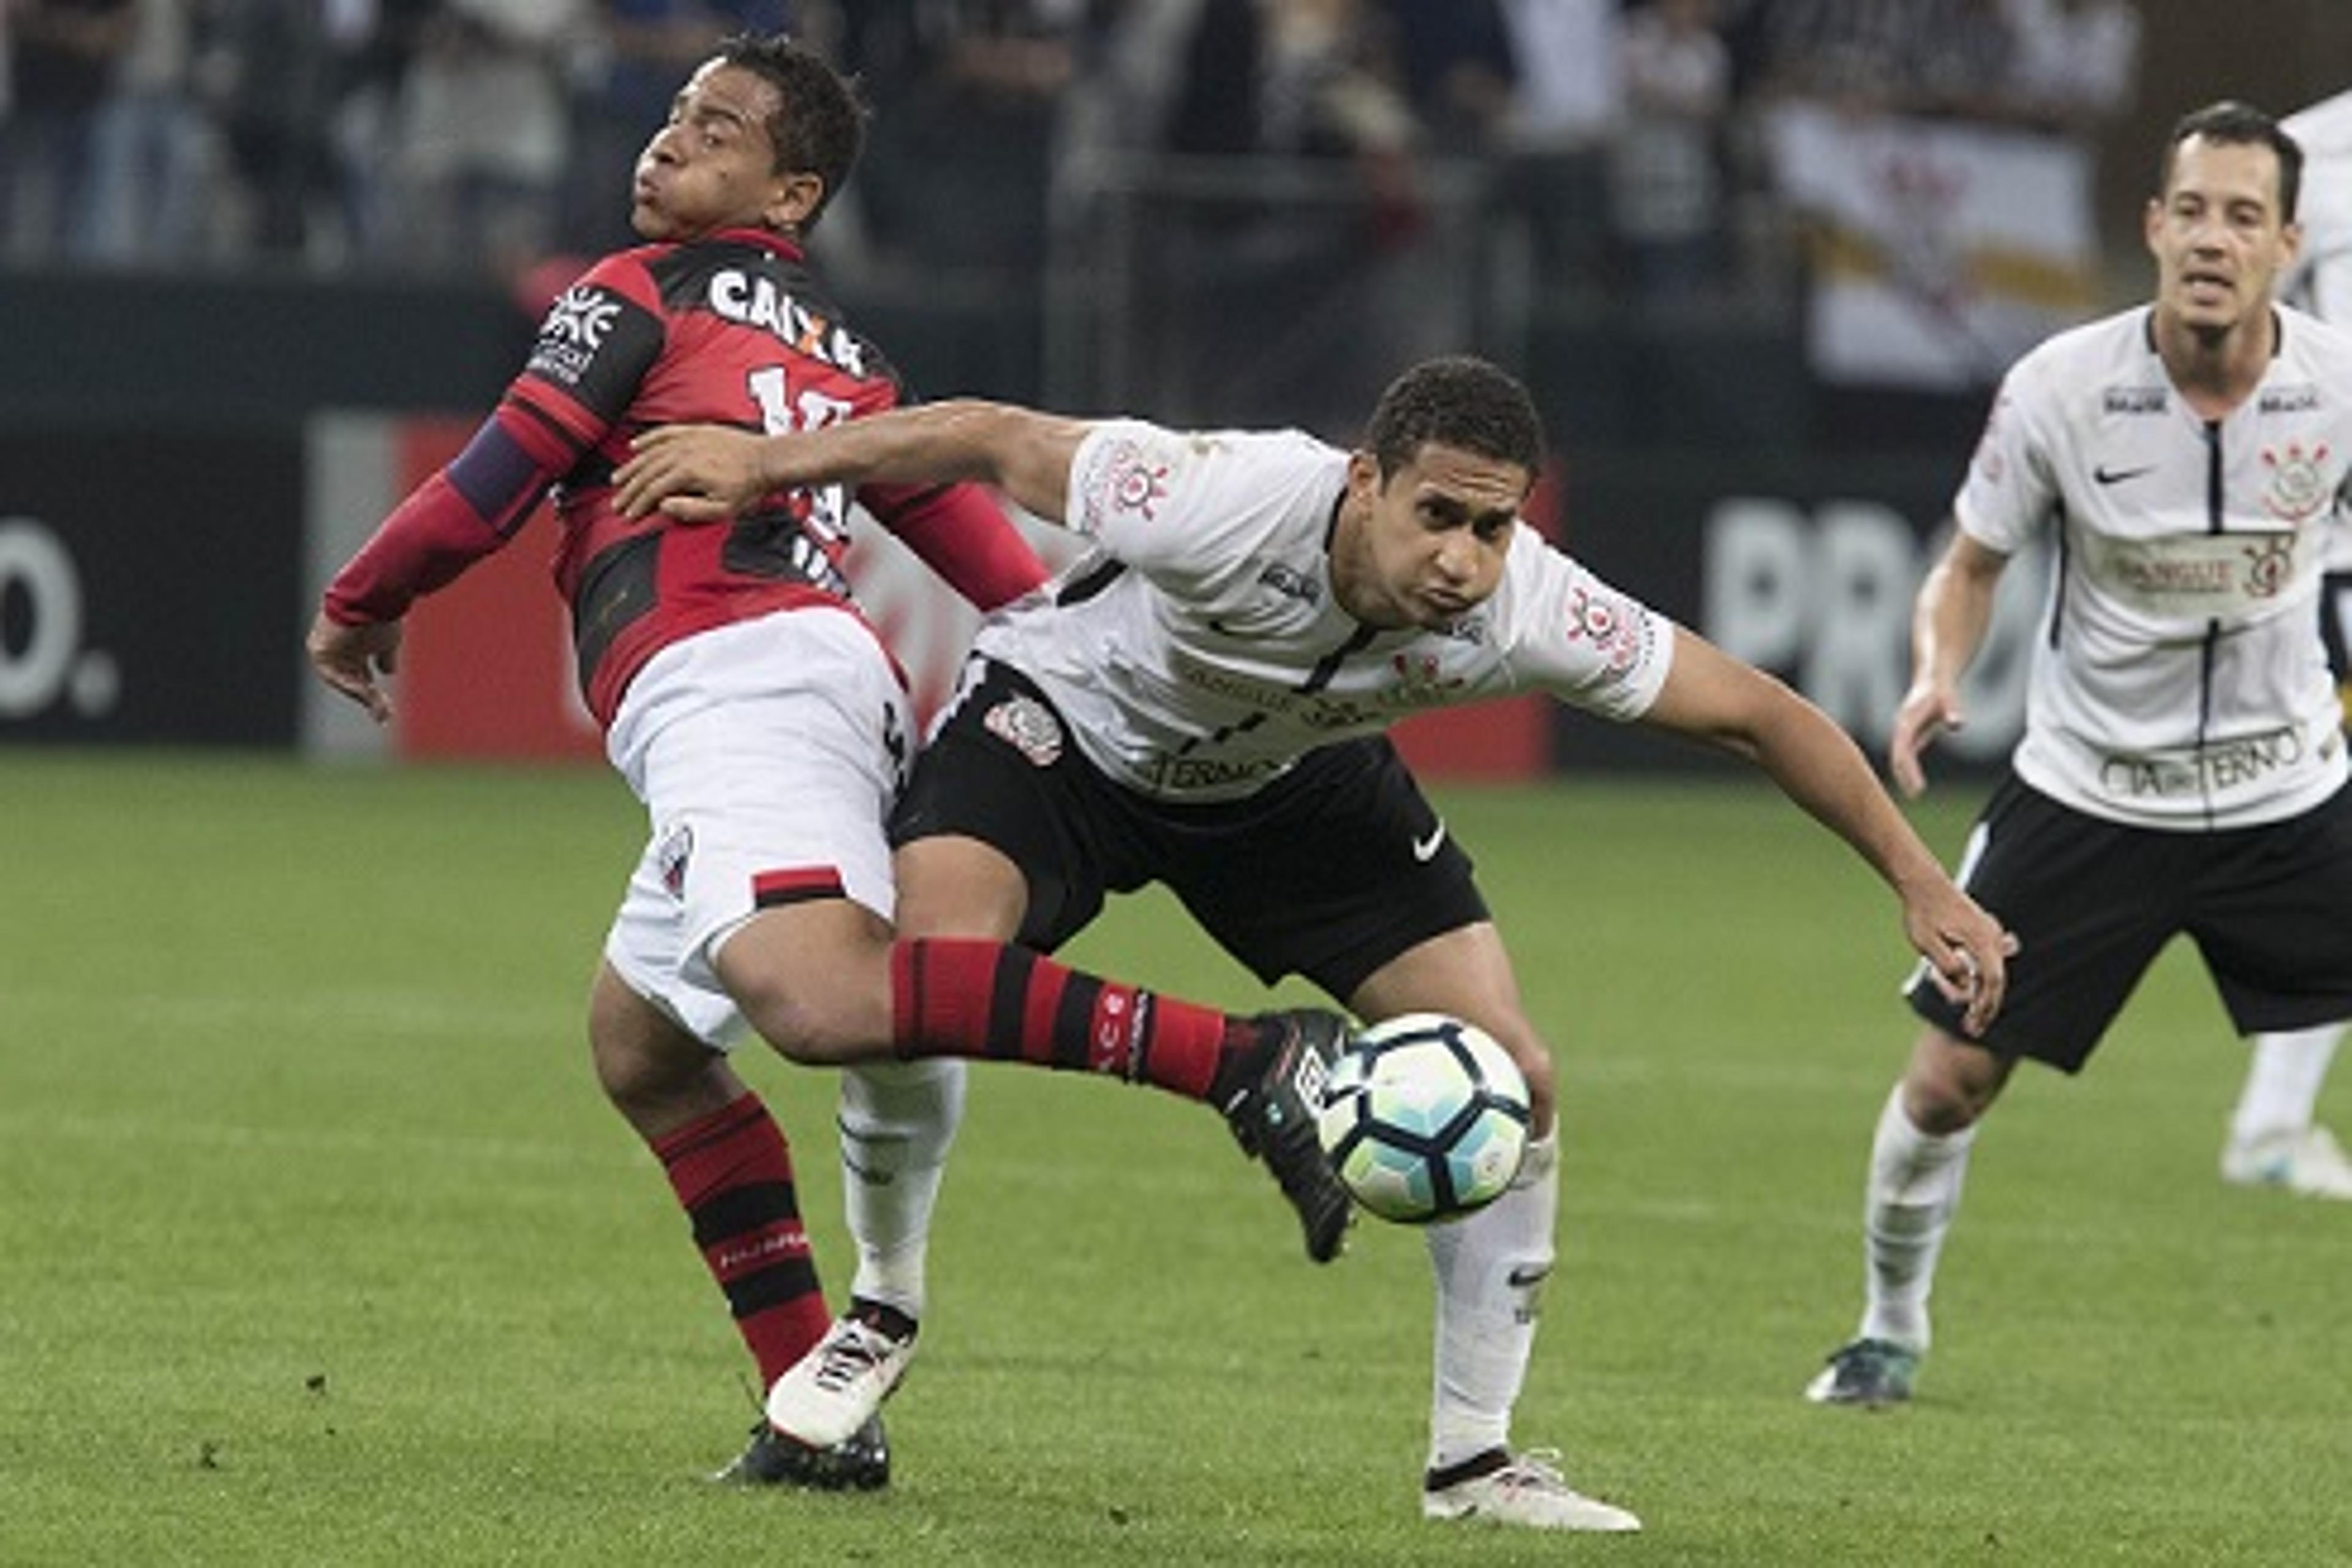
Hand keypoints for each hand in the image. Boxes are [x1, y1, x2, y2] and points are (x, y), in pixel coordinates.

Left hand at [306, 611, 401, 723]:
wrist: (370, 594)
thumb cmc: (380, 614)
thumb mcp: (387, 642)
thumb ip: (384, 657)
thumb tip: (387, 672)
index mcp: (347, 645)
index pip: (357, 674)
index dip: (371, 691)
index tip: (386, 708)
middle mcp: (332, 647)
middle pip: (351, 679)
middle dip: (369, 698)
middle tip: (386, 716)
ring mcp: (324, 649)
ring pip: (345, 680)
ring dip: (364, 696)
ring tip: (383, 712)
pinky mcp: (319, 650)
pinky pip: (338, 676)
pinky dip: (356, 688)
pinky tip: (373, 699)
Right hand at [612, 425, 771, 521]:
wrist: (768, 460)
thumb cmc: (748, 487)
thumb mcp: (722, 509)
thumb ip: (690, 510)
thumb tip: (663, 507)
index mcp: (687, 472)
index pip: (652, 490)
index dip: (638, 505)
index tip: (628, 516)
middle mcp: (683, 452)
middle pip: (647, 472)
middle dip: (629, 490)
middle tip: (617, 503)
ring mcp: (688, 439)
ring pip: (651, 453)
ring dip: (632, 467)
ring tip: (618, 480)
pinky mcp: (696, 430)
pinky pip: (665, 433)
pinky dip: (648, 439)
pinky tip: (636, 446)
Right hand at [1888, 679, 1963, 798]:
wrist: (1932, 677)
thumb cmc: (1940, 689)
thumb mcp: (1948, 698)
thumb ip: (1952, 710)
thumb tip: (1957, 724)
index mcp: (1906, 722)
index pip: (1902, 752)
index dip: (1908, 770)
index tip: (1918, 787)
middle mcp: (1901, 729)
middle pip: (1897, 758)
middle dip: (1904, 777)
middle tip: (1916, 795)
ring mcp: (1903, 733)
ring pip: (1898, 759)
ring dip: (1904, 776)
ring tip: (1914, 794)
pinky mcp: (1909, 735)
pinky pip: (1905, 756)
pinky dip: (1908, 770)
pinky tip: (1915, 783)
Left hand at [1904, 882, 2017, 1038]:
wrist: (1923, 884)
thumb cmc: (1922, 914)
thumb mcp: (1927, 943)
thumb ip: (1947, 965)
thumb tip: (1966, 986)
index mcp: (1983, 940)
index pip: (1991, 981)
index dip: (1984, 1005)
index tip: (1972, 1024)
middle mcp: (1993, 938)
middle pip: (1995, 981)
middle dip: (1984, 1007)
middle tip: (1971, 1029)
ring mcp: (1991, 935)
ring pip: (1989, 972)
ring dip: (1974, 990)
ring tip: (1950, 997)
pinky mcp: (1984, 934)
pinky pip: (1984, 962)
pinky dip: (1975, 977)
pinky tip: (1964, 990)